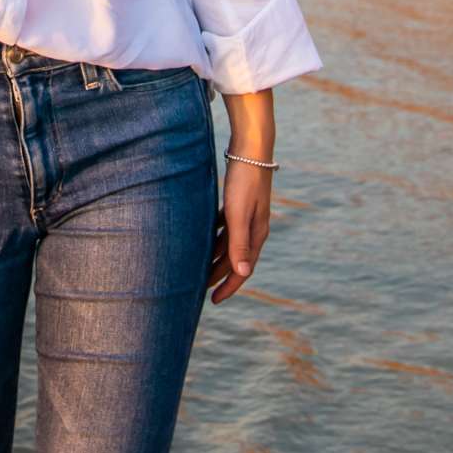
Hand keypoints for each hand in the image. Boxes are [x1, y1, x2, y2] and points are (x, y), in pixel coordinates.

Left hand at [208, 158, 272, 302]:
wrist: (251, 151)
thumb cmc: (244, 181)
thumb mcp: (238, 213)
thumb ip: (239, 242)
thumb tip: (242, 271)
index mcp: (256, 235)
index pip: (242, 270)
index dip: (228, 287)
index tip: (213, 301)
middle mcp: (253, 229)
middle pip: (234, 260)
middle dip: (218, 275)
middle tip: (198, 289)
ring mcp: (246, 217)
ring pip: (228, 245)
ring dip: (214, 258)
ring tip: (197, 268)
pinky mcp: (238, 205)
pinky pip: (224, 229)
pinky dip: (213, 238)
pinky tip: (200, 238)